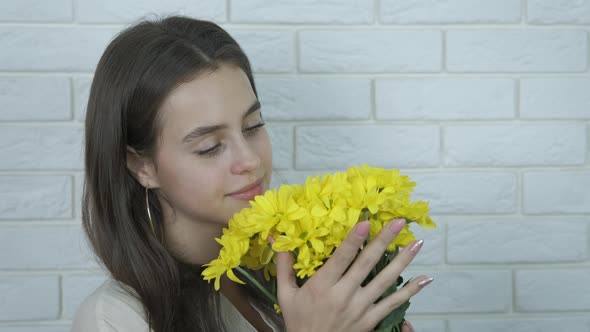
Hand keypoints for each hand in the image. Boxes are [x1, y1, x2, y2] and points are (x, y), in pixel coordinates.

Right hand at [275, 219, 430, 331]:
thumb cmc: (298, 321)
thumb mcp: (285, 294)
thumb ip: (284, 265)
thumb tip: (276, 236)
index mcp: (322, 286)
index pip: (342, 258)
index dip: (355, 239)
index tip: (367, 221)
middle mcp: (343, 295)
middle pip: (367, 263)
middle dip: (385, 240)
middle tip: (400, 222)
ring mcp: (360, 308)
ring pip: (385, 280)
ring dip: (403, 261)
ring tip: (417, 243)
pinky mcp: (370, 320)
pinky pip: (393, 303)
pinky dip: (410, 291)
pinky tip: (425, 279)